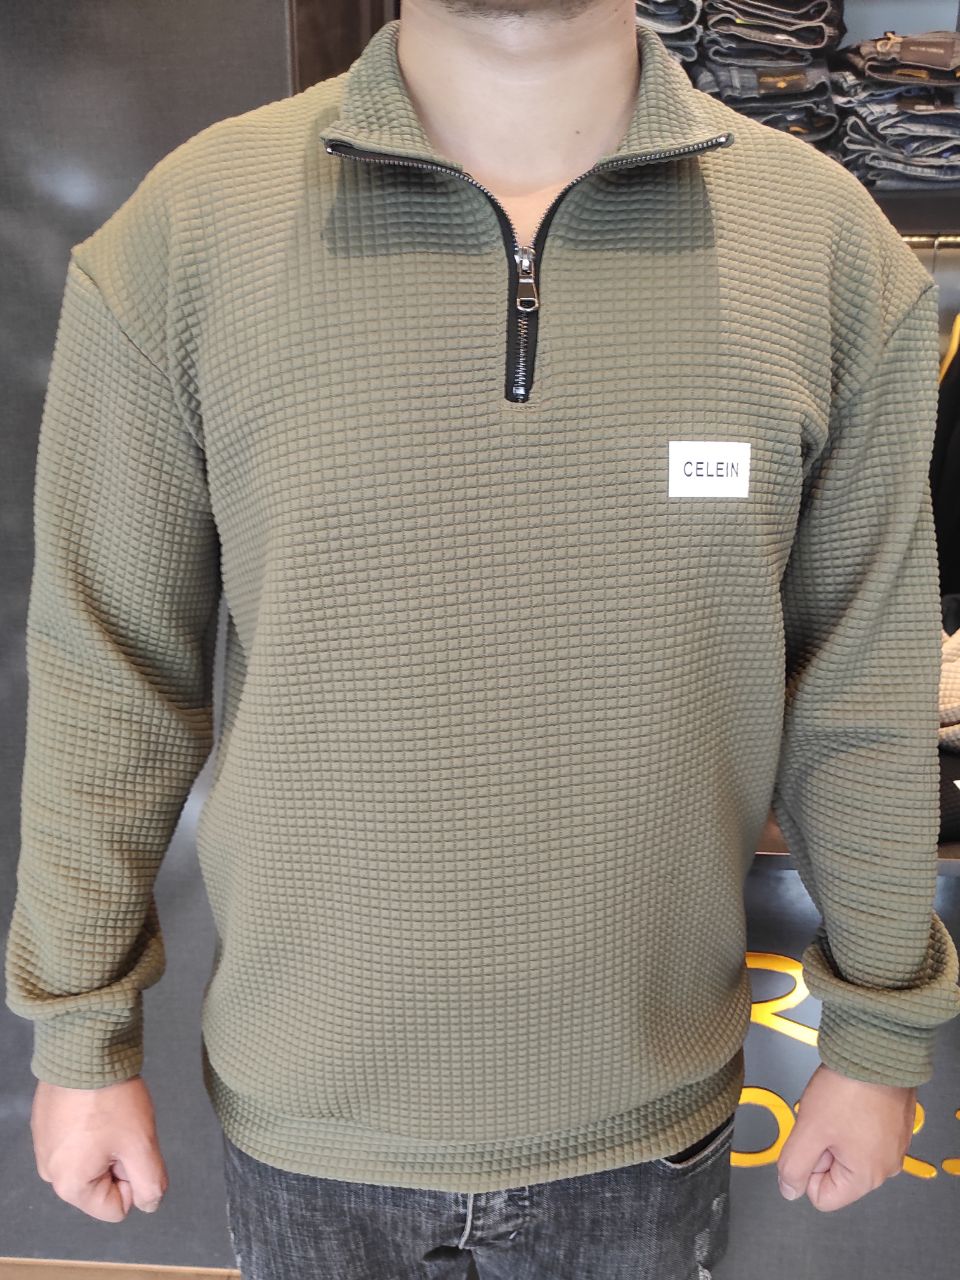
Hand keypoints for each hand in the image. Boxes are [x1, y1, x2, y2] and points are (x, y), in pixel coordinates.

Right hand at [31, 1074, 167, 1221]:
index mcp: (69, 1186)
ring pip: (91, 1160)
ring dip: (106, 1142)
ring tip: (108, 1112)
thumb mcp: (141, 1145)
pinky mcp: (44, 1124)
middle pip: (101, 1184)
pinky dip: (90, 1127)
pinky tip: (94, 1104)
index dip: (134, 1178)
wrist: (84, 1049)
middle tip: (121, 1127)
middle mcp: (50, 1173)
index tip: (130, 1144)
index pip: (116, 1208)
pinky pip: (76, 1140)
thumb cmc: (112, 1100)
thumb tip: (148, 1204)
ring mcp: (44, 1147)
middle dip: (118, 1159)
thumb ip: (149, 1184)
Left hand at [776, 1062, 914, 1211]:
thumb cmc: (848, 1089)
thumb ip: (794, 1166)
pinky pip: (861, 1134)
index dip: (808, 1168)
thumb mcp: (809, 1130)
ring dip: (834, 1131)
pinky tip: (849, 1099)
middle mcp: (886, 1168)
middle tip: (825, 1118)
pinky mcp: (893, 1126)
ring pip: (846, 1151)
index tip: (814, 1138)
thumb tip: (789, 1190)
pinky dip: (850, 1119)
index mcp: (867, 1177)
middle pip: (835, 1173)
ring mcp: (892, 1146)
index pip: (822, 1196)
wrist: (877, 1050)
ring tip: (837, 1105)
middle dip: (822, 1146)